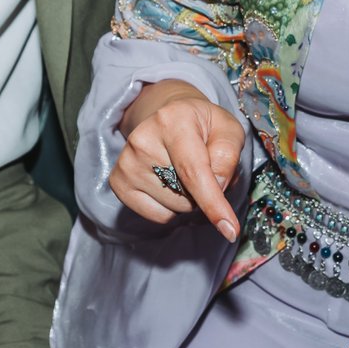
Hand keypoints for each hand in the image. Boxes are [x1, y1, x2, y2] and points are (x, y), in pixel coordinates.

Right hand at [112, 80, 244, 240]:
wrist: (170, 117)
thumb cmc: (203, 126)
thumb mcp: (228, 130)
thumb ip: (228, 156)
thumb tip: (217, 188)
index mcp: (173, 121)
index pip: (193, 172)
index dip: (213, 203)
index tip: (230, 230)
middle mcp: (142, 140)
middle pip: (187, 195)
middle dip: (206, 193)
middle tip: (204, 168)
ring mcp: (126, 163)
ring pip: (174, 208)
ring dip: (189, 199)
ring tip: (184, 173)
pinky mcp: (118, 182)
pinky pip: (158, 216)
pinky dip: (171, 208)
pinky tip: (169, 184)